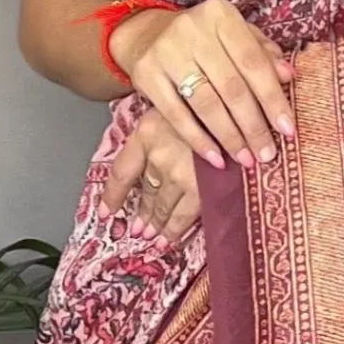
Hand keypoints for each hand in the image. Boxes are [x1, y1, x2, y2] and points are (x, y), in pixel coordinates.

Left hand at [105, 103, 204, 245]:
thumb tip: (156, 151)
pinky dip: (174, 230)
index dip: (112, 195)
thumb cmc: (210, 103)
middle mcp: (158, 156)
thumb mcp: (177, 106)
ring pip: (163, 205)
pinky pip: (183, 215)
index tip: (105, 212)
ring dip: (156, 223)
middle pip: (145, 190)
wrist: (238, 110)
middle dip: (142, 212)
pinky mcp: (201, 189)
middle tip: (138, 228)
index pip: (121, 171)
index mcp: (147, 132)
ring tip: (151, 236)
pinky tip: (168, 240)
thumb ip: (163, 128)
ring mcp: (179, 175)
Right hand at [109, 0, 295, 167]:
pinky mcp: (146, 74)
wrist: (148, 36)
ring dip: (229, 137)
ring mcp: (166, 52)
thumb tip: (288, 76)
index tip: (288, 129)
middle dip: (253, 126)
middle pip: (231, 87)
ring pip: (206, 103)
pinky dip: (198, 140)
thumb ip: (263, 54)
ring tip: (246, 159)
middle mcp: (192, 29)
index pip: (253, 62)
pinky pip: (176, 115)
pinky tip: (215, 158)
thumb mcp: (235, 37)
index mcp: (221, 15)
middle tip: (267, 154)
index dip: (272, 98)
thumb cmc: (205, 40)